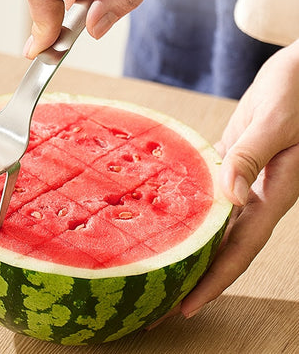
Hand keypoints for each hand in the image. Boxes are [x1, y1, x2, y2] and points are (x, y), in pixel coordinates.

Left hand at [179, 40, 298, 319]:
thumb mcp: (277, 123)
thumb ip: (253, 157)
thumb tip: (232, 197)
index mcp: (271, 193)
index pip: (239, 249)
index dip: (213, 281)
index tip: (185, 308)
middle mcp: (254, 193)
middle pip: (219, 243)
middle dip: (191, 273)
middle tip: (153, 296)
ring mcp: (241, 176)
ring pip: (211, 218)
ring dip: (186, 240)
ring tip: (154, 259)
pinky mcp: (231, 156)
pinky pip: (205, 186)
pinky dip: (185, 200)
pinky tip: (161, 208)